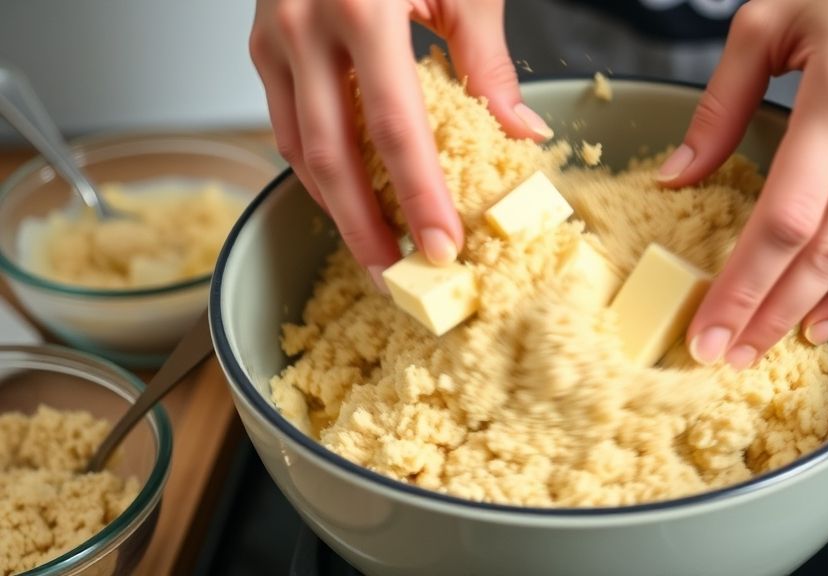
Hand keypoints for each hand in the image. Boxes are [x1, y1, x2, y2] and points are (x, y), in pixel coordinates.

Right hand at [248, 0, 551, 288]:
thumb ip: (486, 59)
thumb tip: (520, 131)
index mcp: (360, 8)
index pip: (394, 128)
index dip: (418, 196)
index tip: (442, 248)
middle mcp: (303, 27)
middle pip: (331, 158)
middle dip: (364, 229)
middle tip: (397, 279)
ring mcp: (272, 37)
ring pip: (297, 150)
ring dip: (335, 209)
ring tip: (373, 250)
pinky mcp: (261, 44)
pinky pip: (283, 123)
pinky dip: (316, 168)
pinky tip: (345, 195)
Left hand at [658, 0, 827, 367]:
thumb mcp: (768, 23)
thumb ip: (719, 105)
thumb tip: (676, 177)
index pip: (783, 217)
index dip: (742, 283)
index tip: (707, 328)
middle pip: (822, 249)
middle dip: (768, 312)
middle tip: (727, 354)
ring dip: (816, 311)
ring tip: (771, 345)